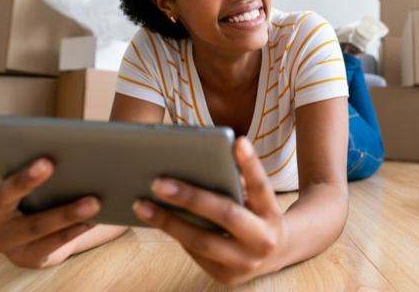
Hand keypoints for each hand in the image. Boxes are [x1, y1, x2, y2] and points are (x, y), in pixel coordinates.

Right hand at [0, 108, 100, 267]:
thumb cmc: (45, 201)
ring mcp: (5, 240)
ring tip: (93, 201)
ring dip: (65, 213)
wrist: (48, 244)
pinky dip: (72, 232)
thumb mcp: (40, 179)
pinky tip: (92, 222)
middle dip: (25, 179)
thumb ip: (43, 155)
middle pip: (3, 195)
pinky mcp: (25, 258)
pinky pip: (50, 245)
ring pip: (34, 225)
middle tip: (49, 163)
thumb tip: (66, 130)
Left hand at [133, 137, 286, 284]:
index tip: (236, 141)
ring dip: (169, 222)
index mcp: (272, 214)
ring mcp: (245, 263)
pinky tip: (155, 219)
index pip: (261, 186)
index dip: (250, 164)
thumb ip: (237, 184)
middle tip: (159, 183)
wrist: (276, 254)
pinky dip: (175, 233)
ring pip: (201, 242)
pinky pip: (194, 253)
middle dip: (191, 198)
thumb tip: (201, 165)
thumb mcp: (257, 199)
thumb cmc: (257, 215)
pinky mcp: (226, 277)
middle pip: (226, 215)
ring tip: (142, 205)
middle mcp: (263, 240)